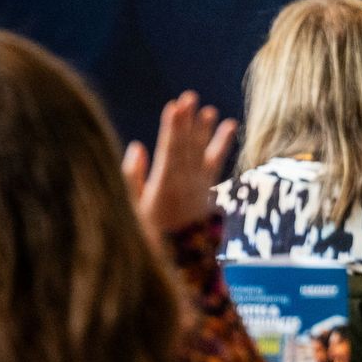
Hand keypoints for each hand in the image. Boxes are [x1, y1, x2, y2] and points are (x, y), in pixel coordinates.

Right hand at [122, 90, 236, 237]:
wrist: (181, 263)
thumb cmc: (149, 235)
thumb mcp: (133, 209)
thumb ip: (134, 177)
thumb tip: (137, 147)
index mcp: (165, 187)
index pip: (170, 149)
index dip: (172, 127)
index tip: (174, 105)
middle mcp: (187, 184)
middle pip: (187, 146)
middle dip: (188, 121)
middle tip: (190, 97)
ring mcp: (200, 187)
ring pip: (202, 152)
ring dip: (205, 130)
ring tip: (209, 110)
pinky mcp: (208, 191)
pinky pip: (216, 162)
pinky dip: (222, 144)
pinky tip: (229, 129)